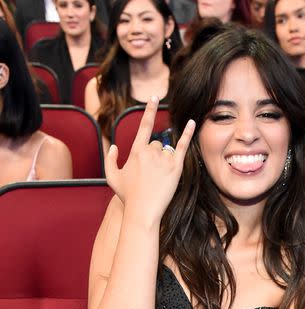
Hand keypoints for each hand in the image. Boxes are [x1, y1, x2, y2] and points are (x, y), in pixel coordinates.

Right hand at [105, 97, 194, 223]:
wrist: (143, 210)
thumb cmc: (127, 196)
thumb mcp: (112, 177)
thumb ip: (110, 159)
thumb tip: (114, 146)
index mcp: (136, 151)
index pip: (144, 126)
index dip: (149, 110)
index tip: (154, 98)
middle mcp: (150, 152)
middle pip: (157, 144)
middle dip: (154, 155)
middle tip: (150, 174)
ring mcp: (164, 159)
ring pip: (166, 150)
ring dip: (163, 159)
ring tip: (158, 177)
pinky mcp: (176, 167)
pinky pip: (182, 146)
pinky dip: (187, 133)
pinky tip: (191, 122)